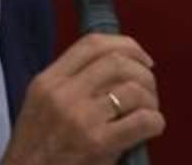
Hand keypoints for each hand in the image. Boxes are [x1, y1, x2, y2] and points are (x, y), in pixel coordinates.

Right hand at [1, 33, 164, 164]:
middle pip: (117, 62)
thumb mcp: (39, 104)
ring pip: (133, 89)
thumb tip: (115, 66)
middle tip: (149, 88)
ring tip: (148, 111)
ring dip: (150, 99)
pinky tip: (151, 127)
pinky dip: (155, 121)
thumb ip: (69, 83)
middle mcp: (63, 94)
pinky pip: (142, 120)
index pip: (92, 44)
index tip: (141, 58)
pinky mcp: (98, 144)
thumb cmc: (35, 148)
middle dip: (143, 72)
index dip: (125, 45)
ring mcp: (80, 118)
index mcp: (48, 81)